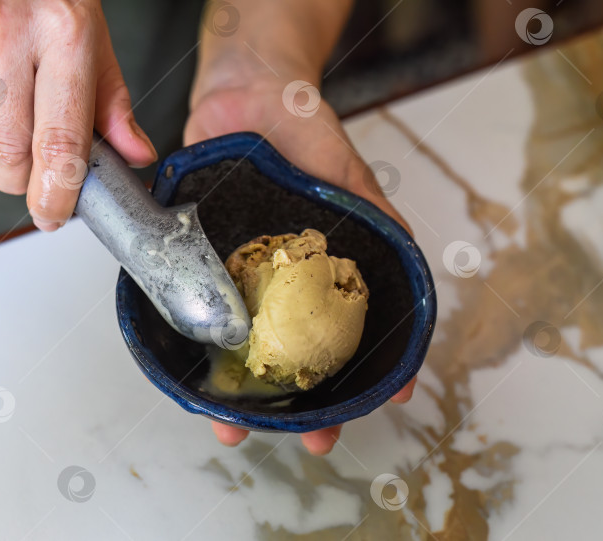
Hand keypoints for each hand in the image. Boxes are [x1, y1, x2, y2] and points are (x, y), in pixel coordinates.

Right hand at [0, 0, 156, 230]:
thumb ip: (110, 100)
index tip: (53, 216)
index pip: (60, 142)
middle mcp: (3, 32)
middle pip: (7, 151)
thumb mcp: (89, 30)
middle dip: (21, 174)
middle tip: (32, 161)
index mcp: (62, 34)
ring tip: (3, 89)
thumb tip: (135, 155)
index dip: (56, 194)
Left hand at [185, 64, 416, 454]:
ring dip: (243, 396)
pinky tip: (195, 379)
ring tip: (236, 427)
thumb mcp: (348, 174)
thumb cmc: (303, 127)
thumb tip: (407, 255)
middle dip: (304, 408)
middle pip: (296, 359)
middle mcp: (284, 284)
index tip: (385, 403)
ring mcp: (242, 279)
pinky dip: (196, 352)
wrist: (244, 90)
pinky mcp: (202, 265)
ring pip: (243, 350)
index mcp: (325, 271)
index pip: (352, 333)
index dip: (369, 372)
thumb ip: (375, 216)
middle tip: (311, 440)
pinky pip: (196, 315)